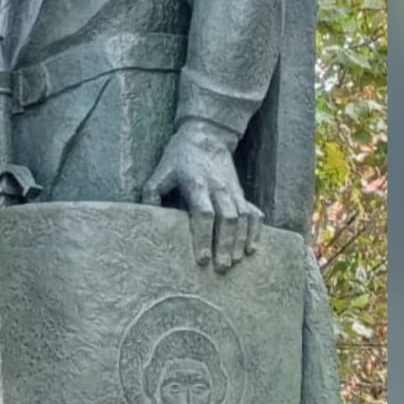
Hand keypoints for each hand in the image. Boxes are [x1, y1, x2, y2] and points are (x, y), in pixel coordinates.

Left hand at [142, 118, 263, 272]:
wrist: (207, 134)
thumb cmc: (179, 156)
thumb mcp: (161, 170)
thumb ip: (152, 193)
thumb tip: (149, 218)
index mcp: (196, 184)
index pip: (203, 214)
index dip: (204, 236)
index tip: (202, 258)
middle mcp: (218, 188)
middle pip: (227, 219)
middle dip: (225, 245)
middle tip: (221, 268)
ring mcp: (233, 190)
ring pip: (242, 218)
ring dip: (239, 241)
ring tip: (234, 261)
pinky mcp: (242, 192)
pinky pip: (254, 213)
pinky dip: (255, 231)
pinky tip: (251, 248)